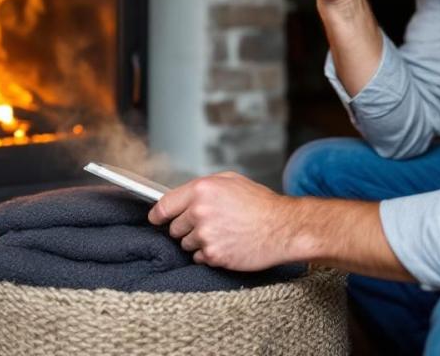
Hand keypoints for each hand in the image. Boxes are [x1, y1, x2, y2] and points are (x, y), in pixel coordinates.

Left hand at [147, 172, 299, 271]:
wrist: (282, 228)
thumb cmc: (260, 204)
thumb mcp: (230, 181)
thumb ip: (203, 187)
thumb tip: (183, 197)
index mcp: (202, 190)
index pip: (164, 205)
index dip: (158, 215)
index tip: (156, 219)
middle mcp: (200, 212)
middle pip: (174, 228)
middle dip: (186, 228)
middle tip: (207, 224)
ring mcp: (206, 235)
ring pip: (186, 244)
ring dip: (198, 242)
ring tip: (221, 234)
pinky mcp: (214, 255)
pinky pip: (199, 258)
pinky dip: (209, 254)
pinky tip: (226, 244)